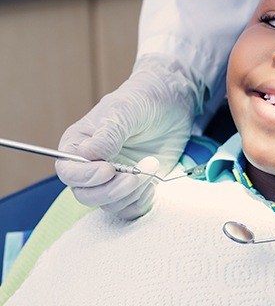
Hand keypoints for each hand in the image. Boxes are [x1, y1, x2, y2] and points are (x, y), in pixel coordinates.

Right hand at [56, 54, 204, 218]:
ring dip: (132, 192)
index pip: (68, 172)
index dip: (85, 177)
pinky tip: (153, 182)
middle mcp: (91, 166)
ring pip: (110, 205)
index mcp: (78, 145)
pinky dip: (141, 201)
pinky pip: (130, 209)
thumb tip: (88, 155)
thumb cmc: (142, 100)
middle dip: (111, 190)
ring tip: (151, 165)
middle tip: (135, 176)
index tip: (108, 170)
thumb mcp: (125, 110)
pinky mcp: (134, 189)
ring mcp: (113, 180)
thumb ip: (108, 134)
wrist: (171, 103)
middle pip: (86, 195)